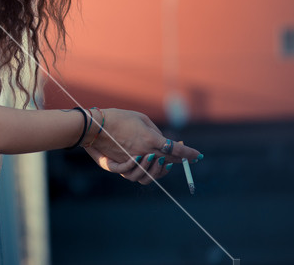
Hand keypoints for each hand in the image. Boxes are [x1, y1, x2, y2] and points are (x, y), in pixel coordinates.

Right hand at [83, 108, 200, 184]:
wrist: (94, 126)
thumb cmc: (118, 118)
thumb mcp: (141, 118)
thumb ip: (156, 132)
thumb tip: (165, 142)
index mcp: (150, 139)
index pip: (176, 151)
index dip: (189, 154)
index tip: (198, 156)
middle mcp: (144, 153)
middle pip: (168, 162)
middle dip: (179, 161)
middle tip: (183, 158)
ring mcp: (133, 162)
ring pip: (153, 174)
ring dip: (162, 170)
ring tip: (164, 163)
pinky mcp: (122, 167)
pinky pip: (137, 176)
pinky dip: (145, 173)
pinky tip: (148, 166)